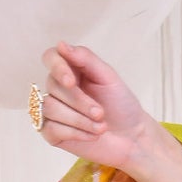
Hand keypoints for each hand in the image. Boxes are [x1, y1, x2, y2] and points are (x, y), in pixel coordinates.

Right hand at [37, 42, 151, 169]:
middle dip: (80, 103)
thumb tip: (61, 45)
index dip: (58, 68)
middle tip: (101, 113)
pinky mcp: (51, 132)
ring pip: (50, 108)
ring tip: (101, 127)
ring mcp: (52, 110)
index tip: (71, 82)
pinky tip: (92, 135)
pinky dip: (75, 133)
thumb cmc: (121, 105)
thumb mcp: (108, 78)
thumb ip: (86, 59)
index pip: (51, 58)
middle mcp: (58, 88)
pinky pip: (49, 129)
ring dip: (80, 120)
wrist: (132, 137)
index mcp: (71, 69)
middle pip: (53, 87)